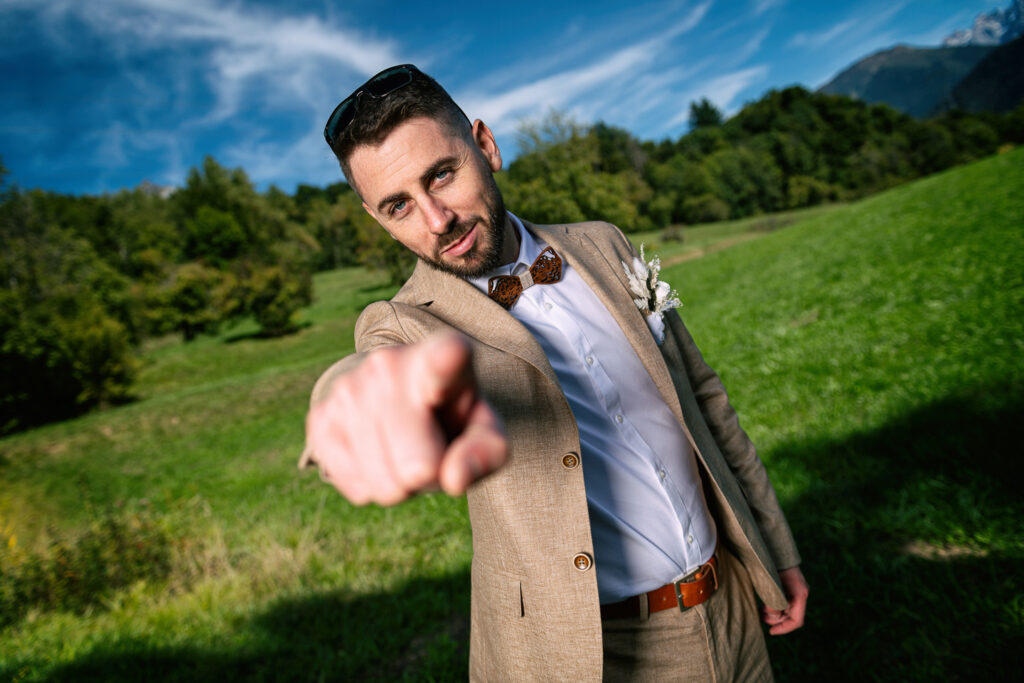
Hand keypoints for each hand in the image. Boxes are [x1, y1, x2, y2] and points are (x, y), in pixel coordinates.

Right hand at [305, 332, 507, 505]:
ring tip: (405, 449)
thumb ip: (485, 453)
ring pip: (383, 483)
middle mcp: (390, 363)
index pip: (444, 358)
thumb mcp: (484, 430)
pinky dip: (371, 486)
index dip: (446, 362)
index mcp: (444, 355)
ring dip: (400, 484)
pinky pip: (355, 485)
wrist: (402, 399)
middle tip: (431, 449)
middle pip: (416, 466)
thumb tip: (454, 479)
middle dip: (429, 477)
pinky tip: (378, 456)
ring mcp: (349, 387)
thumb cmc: (452, 416)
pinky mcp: (320, 416)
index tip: (450, 356)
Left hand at [762, 566, 808, 634]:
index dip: (784, 628)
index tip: (771, 631)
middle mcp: (800, 595)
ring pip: (785, 611)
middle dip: (774, 619)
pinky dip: (773, 606)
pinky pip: (782, 603)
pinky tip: (762, 605)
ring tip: (759, 611)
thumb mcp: (772, 586)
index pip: (796, 621)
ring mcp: (795, 592)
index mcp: (800, 594)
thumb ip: (774, 601)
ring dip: (772, 613)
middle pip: (789, 617)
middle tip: (760, 616)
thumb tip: (773, 616)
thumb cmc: (772, 566)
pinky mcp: (789, 589)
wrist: (774, 550)